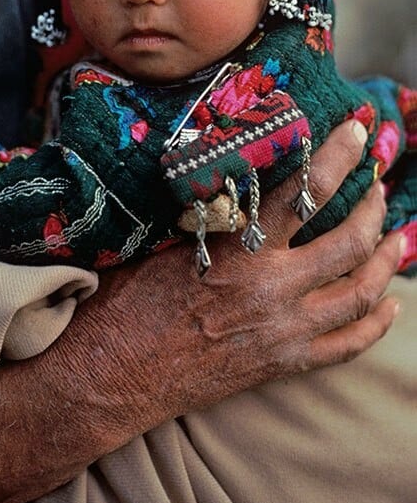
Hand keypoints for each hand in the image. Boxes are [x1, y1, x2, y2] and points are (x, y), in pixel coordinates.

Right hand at [0, 120, 403, 502]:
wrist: (114, 371)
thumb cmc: (130, 299)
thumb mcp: (168, 240)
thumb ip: (216, 214)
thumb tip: (243, 177)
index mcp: (240, 248)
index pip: (306, 191)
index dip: (338, 156)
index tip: (359, 131)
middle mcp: (272, 289)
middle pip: (349, 241)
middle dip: (374, 207)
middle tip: (381, 186)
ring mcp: (283, 331)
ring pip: (360, 293)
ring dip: (387, 261)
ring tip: (399, 236)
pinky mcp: (282, 364)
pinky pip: (348, 345)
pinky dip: (375, 322)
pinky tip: (388, 305)